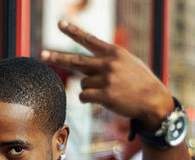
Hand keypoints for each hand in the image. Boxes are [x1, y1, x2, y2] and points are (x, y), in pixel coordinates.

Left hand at [41, 21, 173, 128]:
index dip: (73, 31)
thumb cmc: (139, 82)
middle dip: (56, 57)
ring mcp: (106, 79)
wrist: (153, 99)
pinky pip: (84, 96)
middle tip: (41, 53)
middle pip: (75, 60)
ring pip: (83, 83)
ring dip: (90, 89)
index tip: (60, 24)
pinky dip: (88, 100)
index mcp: (113, 52)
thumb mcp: (127, 62)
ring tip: (108, 91)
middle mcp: (108, 63)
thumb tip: (83, 67)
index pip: (89, 39)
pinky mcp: (104, 95)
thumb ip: (107, 60)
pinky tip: (102, 100)